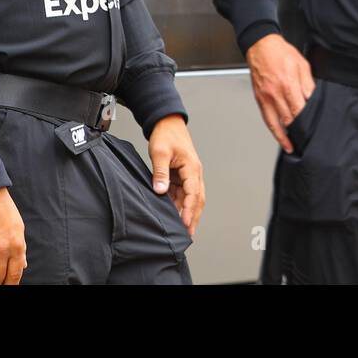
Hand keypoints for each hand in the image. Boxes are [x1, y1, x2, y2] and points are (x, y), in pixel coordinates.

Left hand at [148, 115, 204, 237]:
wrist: (167, 123)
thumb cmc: (166, 135)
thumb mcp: (160, 153)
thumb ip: (160, 173)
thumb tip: (160, 191)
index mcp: (192, 167)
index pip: (193, 193)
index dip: (189, 209)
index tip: (184, 223)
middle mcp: (194, 173)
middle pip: (197, 199)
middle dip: (193, 216)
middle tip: (189, 234)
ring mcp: (189, 175)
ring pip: (191, 198)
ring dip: (187, 212)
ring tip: (183, 229)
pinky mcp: (182, 175)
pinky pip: (183, 193)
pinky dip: (180, 204)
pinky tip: (174, 215)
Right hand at [245, 33, 313, 152]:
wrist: (261, 46)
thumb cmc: (281, 53)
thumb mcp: (302, 65)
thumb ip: (308, 85)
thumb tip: (313, 100)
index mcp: (288, 84)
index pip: (298, 110)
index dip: (305, 123)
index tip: (312, 131)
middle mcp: (275, 93)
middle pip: (287, 119)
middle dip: (297, 132)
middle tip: (306, 142)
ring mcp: (266, 98)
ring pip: (275, 123)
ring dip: (284, 137)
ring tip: (292, 147)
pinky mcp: (259, 99)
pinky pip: (266, 118)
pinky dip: (273, 130)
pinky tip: (279, 136)